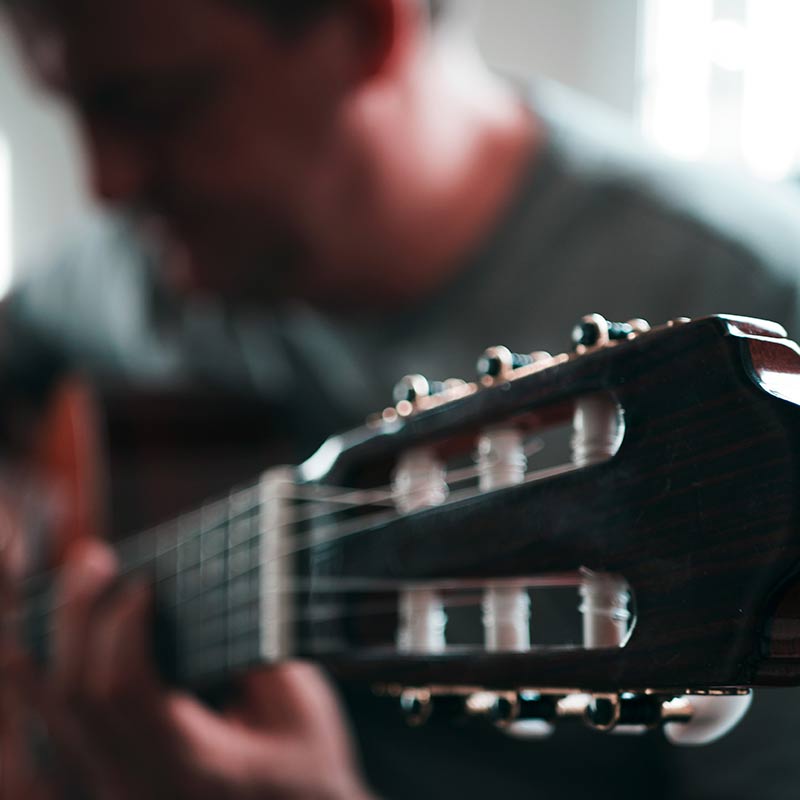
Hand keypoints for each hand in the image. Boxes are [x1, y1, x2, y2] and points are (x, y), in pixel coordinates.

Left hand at [1, 540, 373, 799]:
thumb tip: (201, 595)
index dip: (125, 626)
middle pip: (81, 698)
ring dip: (53, 644)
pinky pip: (63, 733)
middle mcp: (140, 787)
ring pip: (57, 718)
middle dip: (79, 618)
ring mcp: (119, 793)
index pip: (127, 691)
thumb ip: (251, 652)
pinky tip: (52, 642)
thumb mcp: (299, 706)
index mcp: (193, 767)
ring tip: (60, 586)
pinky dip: (52, 682)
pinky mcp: (113, 787)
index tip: (145, 580)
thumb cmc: (310, 769)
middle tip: (90, 558)